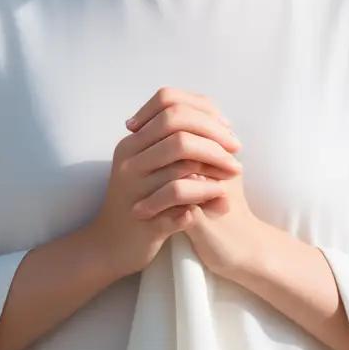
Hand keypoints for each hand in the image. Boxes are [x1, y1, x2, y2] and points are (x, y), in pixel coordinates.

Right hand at [87, 87, 242, 280]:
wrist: (111, 244)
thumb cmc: (142, 197)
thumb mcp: (150, 163)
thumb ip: (176, 139)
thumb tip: (220, 120)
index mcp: (133, 143)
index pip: (168, 105)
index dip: (204, 114)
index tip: (228, 129)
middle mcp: (129, 163)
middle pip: (179, 136)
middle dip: (215, 140)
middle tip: (237, 151)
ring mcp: (135, 193)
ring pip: (182, 170)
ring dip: (216, 170)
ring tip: (234, 173)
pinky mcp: (146, 223)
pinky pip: (182, 205)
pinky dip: (206, 199)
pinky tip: (221, 200)